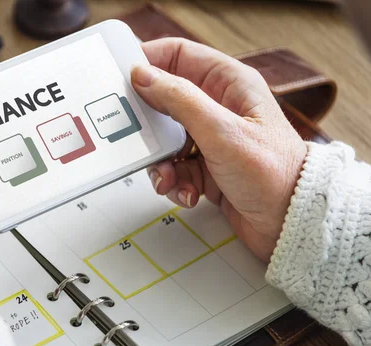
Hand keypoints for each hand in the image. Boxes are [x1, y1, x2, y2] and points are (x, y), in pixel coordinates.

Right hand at [131, 38, 306, 260]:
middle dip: (149, 125)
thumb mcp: (221, 131)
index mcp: (228, 83)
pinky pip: (174, 167)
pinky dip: (174, 182)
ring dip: (161, 162)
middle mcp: (217, 106)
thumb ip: (179, 100)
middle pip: (164, 101)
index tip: (122, 79)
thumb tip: (144, 75)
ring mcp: (210, 138)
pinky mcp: (205, 166)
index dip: (148, 62)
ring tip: (169, 178)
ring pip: (164, 139)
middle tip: (137, 137)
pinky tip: (188, 193)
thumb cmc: (274, 172)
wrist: (290, 223)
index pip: (178, 56)